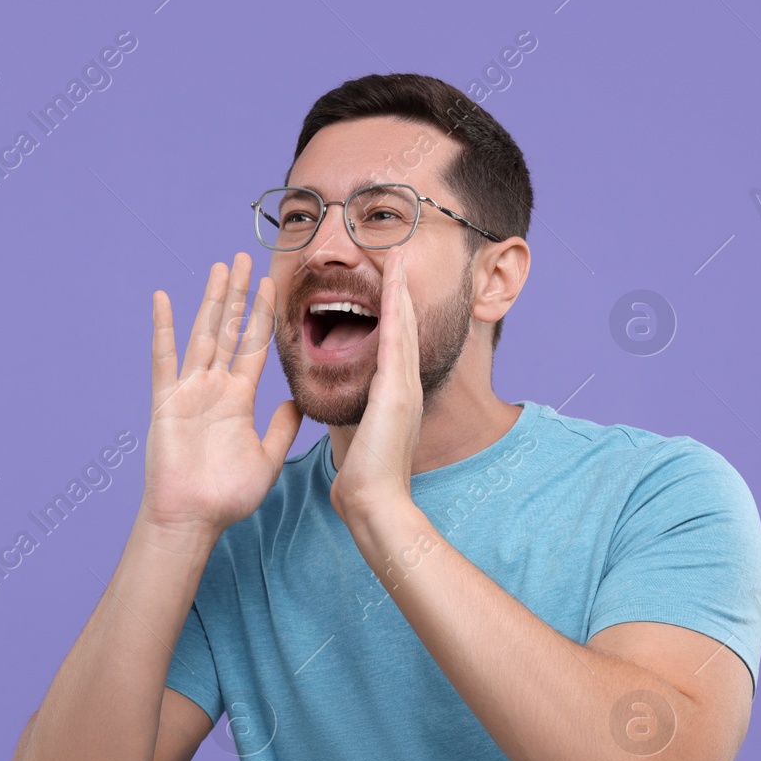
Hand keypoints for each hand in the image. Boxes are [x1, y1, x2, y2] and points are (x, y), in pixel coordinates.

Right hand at [139, 253, 303, 539]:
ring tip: (220, 267)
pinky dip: (163, 328)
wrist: (193, 517)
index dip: (263, 314)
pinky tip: (164, 299)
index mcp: (238, 399)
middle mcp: (213, 388)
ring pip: (202, 334)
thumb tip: (298, 400)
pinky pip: (163, 358)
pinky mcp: (166, 401)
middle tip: (244, 257)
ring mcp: (188, 391)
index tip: (271, 283)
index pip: (253, 346)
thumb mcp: (267, 458)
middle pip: (228, 330)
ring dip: (211, 300)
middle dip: (238, 294)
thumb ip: (282, 428)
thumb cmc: (227, 496)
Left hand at [329, 252, 421, 521]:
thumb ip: (364, 422)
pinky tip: (394, 285)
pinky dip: (397, 311)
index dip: (394, 314)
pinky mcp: (397, 391)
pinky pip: (396, 341)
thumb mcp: (363, 438)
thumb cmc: (365, 478)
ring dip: (401, 292)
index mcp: (394, 396)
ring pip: (404, 327)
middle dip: (402, 294)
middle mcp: (405, 386)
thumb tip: (356, 420)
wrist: (375, 502)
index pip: (394, 346)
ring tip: (397, 259)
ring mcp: (404, 387)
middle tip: (399, 259)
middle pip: (405, 329)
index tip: (388, 286)